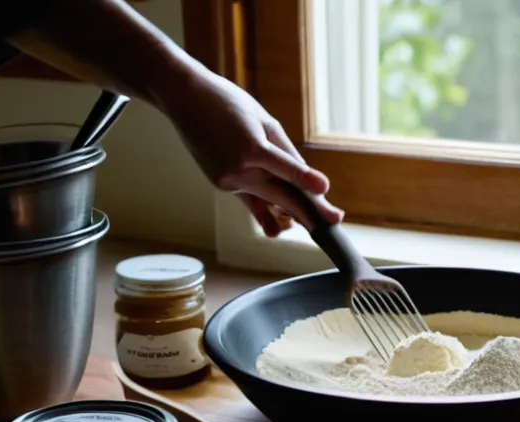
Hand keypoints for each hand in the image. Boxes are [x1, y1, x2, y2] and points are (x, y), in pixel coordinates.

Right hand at [156, 64, 343, 236]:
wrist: (184, 100)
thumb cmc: (228, 103)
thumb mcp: (263, 120)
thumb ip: (284, 151)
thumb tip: (305, 177)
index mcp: (252, 147)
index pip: (286, 169)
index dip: (306, 180)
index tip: (325, 190)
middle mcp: (240, 170)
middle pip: (281, 196)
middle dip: (310, 211)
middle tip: (335, 219)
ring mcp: (229, 181)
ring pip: (268, 203)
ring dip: (291, 215)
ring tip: (316, 223)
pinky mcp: (223, 186)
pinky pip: (252, 201)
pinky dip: (268, 208)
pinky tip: (284, 223)